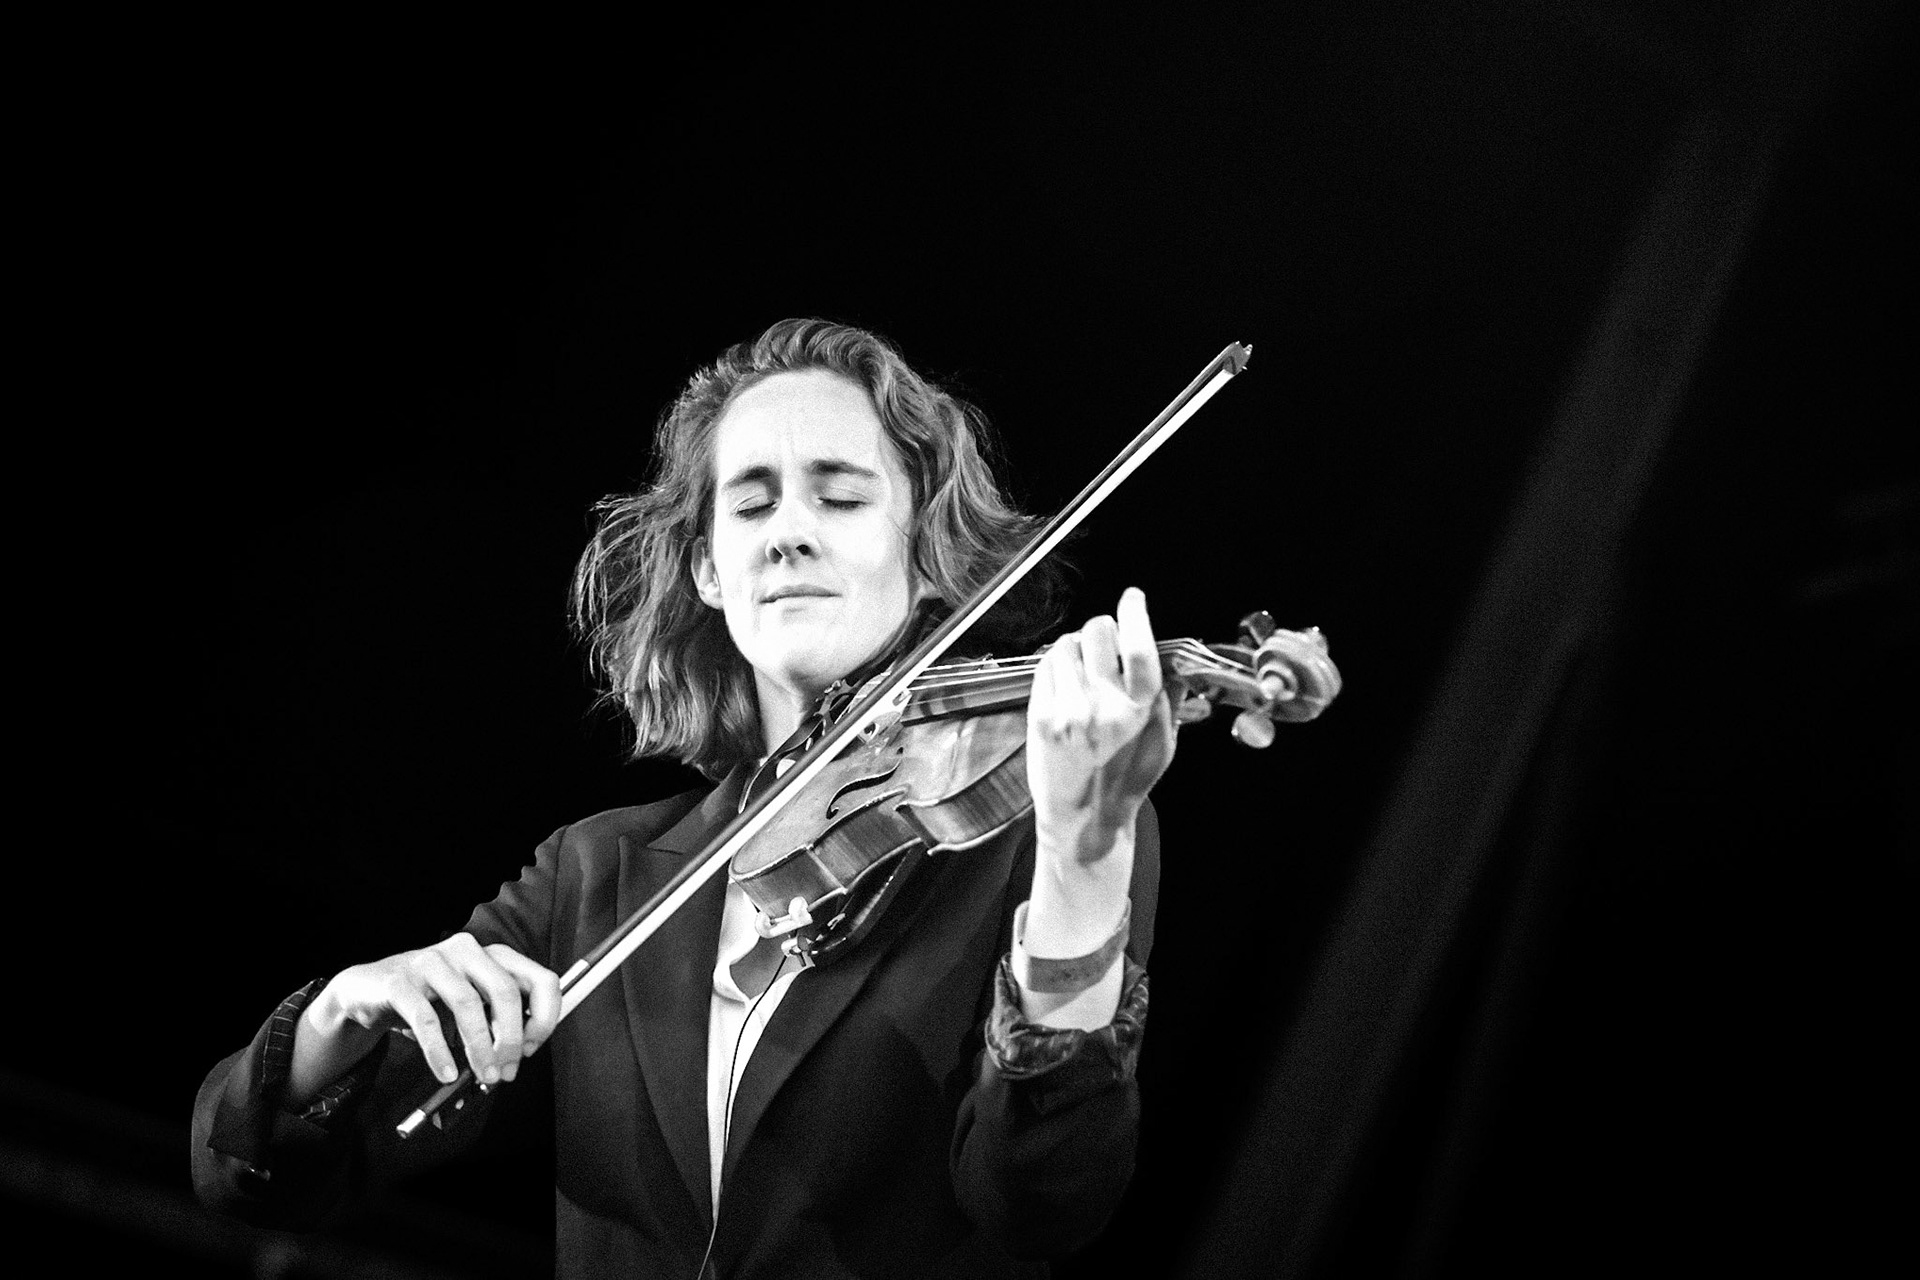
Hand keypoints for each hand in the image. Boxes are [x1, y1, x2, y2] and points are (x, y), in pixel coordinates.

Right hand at [306, 932, 559, 1087]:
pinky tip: (447, 1073)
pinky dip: (440, 1052)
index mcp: (492, 955)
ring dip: (480, 1048)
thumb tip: (520, 1054)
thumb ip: (498, 1021)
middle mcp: (466, 950)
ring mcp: (432, 961)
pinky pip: (426, 1020)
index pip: (540, 979)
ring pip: (468, 1005)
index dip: (544, 1017)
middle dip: (511, 1039)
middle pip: (506, 992)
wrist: (367, 991)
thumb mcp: (471, 1006)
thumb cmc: (428, 1001)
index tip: (532, 1048)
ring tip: (483, 1076)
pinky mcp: (400, 981)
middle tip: (506, 1071)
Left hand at [1026, 586, 1175, 872]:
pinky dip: (1056, 666)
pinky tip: (1066, 686)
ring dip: (1077, 648)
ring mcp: (1066, 711)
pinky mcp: (1040, 716)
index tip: (1133, 598)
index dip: (1136, 614)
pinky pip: (1046, 666)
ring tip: (1084, 673)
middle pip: (1098, 632)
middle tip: (1107, 643)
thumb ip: (1168, 699)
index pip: (1139, 648)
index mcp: (1138, 712)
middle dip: (1104, 630)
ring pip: (1067, 644)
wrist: (1082, 820)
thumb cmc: (1127, 781)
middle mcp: (1101, 708)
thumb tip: (1173, 658)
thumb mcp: (1163, 744)